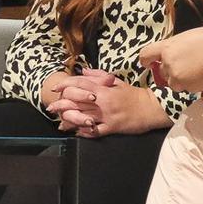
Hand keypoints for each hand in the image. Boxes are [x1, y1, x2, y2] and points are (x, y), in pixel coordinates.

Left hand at [46, 68, 167, 138]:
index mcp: (103, 89)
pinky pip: (95, 131)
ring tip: (60, 123)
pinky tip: (76, 133)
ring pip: (83, 117)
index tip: (55, 88)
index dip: (65, 85)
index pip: (80, 84)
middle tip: (51, 108)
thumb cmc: (133, 94)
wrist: (151, 108)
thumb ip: (98, 76)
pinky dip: (85, 132)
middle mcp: (102, 102)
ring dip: (69, 120)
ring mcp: (107, 116)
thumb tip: (83, 70)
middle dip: (61, 105)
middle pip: (77, 102)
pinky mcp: (112, 128)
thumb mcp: (116, 81)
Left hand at [138, 26, 202, 92]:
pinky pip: (185, 88)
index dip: (146, 60)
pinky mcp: (189, 88)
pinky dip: (191, 83)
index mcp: (166, 47)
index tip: (148, 63)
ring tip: (195, 69)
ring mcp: (178, 77)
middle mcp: (168, 64)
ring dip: (180, 78)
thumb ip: (175, 47)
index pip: (146, 55)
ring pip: (173, 82)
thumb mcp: (186, 37)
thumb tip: (172, 53)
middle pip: (162, 70)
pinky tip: (202, 74)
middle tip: (185, 63)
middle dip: (170, 69)